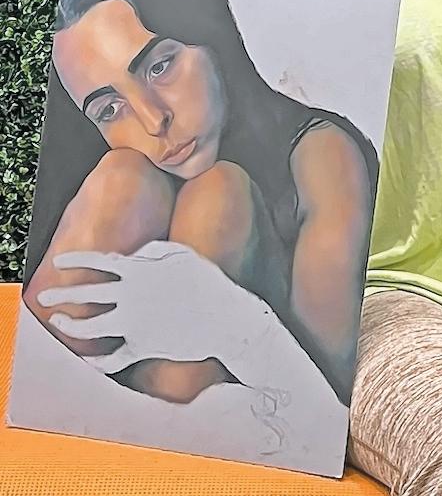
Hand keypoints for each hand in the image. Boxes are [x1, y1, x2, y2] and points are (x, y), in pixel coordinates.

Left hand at [35, 241, 276, 374]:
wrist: (227, 320)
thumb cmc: (208, 285)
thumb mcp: (185, 255)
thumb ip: (156, 249)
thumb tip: (133, 254)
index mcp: (141, 271)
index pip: (99, 262)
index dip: (77, 261)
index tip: (59, 263)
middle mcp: (132, 296)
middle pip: (86, 295)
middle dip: (61, 295)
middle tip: (44, 298)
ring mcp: (134, 323)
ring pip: (89, 328)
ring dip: (69, 326)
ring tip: (59, 322)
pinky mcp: (142, 347)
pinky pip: (111, 358)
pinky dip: (96, 362)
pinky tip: (87, 360)